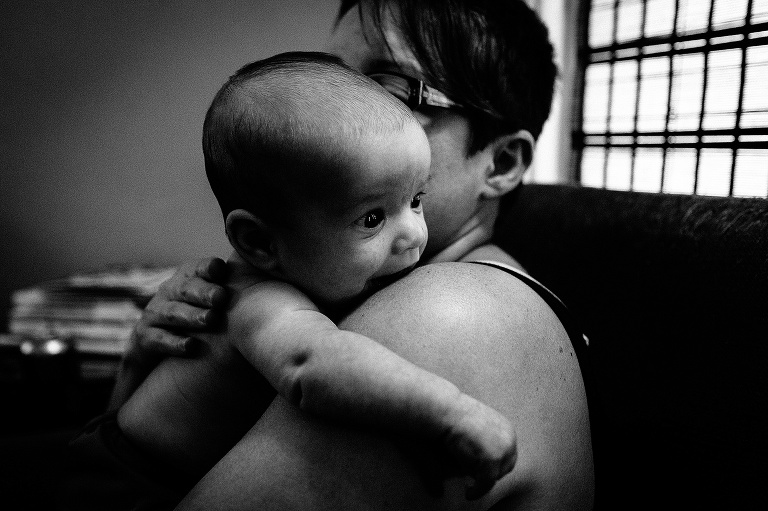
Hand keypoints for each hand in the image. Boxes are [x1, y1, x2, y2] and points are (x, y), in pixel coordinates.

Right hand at [109, 257, 228, 409]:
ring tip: (210, 320)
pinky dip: (174, 343)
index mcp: (187, 278)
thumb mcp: (210, 298)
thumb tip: (269, 273)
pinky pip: (159, 340)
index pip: (197, 268)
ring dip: (191, 316)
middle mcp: (169, 292)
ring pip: (173, 313)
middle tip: (221, 298)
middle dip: (204, 292)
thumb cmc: (197, 314)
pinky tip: (191, 347)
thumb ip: (233, 286)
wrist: (153, 343)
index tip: (221, 270)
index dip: (208, 268)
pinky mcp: (146, 338)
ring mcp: (155, 314)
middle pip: (186, 289)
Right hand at [445, 395, 517, 499]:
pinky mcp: (492, 461)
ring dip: (482, 480)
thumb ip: (481, 440)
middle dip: (490, 473)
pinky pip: (486, 483)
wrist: (445, 410)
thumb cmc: (452, 415)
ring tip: (469, 484)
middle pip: (505, 466)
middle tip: (474, 479)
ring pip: (495, 475)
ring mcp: (502, 450)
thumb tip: (478, 458)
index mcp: (506, 428)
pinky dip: (477, 491)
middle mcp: (509, 439)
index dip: (495, 465)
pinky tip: (468, 493)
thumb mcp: (473, 425)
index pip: (508, 454)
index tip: (481, 471)